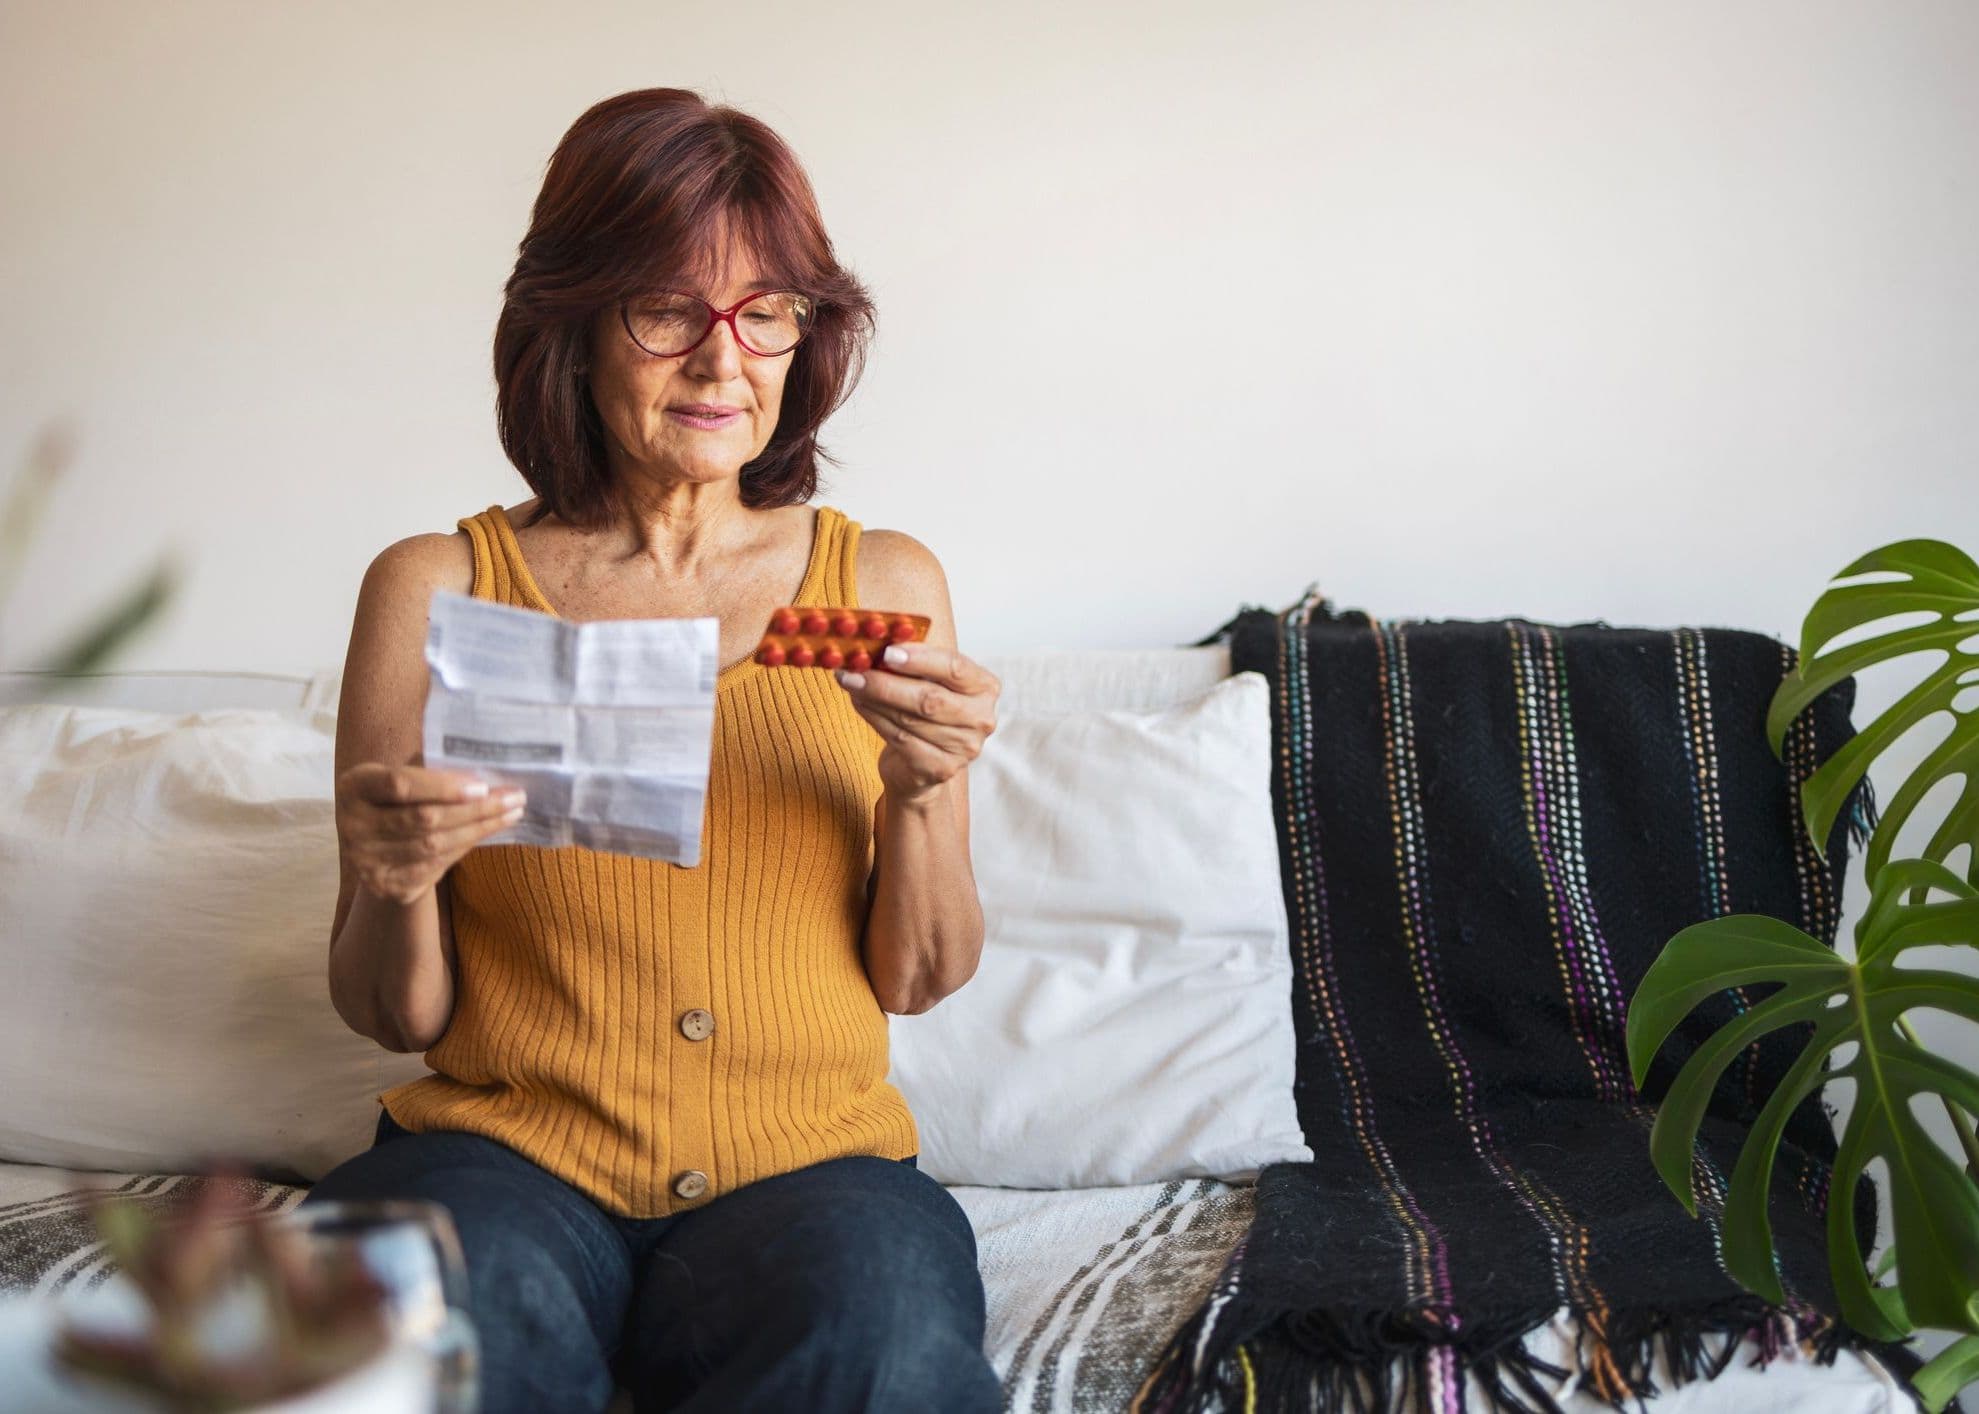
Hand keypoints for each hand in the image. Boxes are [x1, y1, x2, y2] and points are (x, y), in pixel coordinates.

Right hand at [335, 763, 525, 904]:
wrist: (373, 846)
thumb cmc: (395, 799)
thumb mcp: (399, 777)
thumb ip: (429, 775)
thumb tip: (483, 776)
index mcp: (355, 787)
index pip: (400, 785)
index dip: (442, 787)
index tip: (482, 786)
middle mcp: (353, 826)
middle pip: (424, 819)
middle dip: (476, 809)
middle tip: (514, 798)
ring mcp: (367, 861)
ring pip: (434, 846)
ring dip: (479, 830)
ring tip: (510, 814)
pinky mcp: (387, 885)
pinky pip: (436, 866)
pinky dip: (465, 847)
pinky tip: (486, 833)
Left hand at [834, 642, 998, 804]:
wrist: (924, 764)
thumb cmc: (927, 711)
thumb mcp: (930, 680)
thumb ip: (913, 662)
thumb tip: (875, 643)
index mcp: (985, 687)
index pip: (955, 668)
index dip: (920, 659)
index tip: (887, 652)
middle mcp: (981, 719)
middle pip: (929, 698)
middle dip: (886, 682)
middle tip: (855, 670)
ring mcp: (963, 748)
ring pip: (909, 719)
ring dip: (873, 699)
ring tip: (851, 682)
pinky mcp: (940, 769)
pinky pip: (900, 739)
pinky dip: (874, 718)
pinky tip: (860, 703)